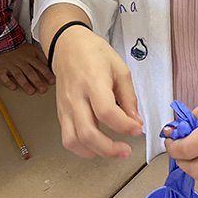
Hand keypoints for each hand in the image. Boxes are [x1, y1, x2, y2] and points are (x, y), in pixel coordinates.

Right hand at [0, 42, 54, 94]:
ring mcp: (11, 65)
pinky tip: (13, 87)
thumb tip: (50, 66)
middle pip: (30, 72)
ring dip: (25, 83)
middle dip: (37, 81)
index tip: (52, 81)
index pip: (40, 66)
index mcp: (30, 57)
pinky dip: (7, 82)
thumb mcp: (34, 50)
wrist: (4, 42)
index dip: (47, 74)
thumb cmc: (21, 49)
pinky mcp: (2, 68)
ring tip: (31, 91)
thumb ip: (42, 58)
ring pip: (18, 75)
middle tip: (42, 89)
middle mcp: (21, 62)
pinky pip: (3, 76)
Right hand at [53, 26, 142, 158]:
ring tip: (112, 151)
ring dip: (94, 152)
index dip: (124, 125)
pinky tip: (96, 146)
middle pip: (87, 132)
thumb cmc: (94, 53)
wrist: (68, 46)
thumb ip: (128, 96)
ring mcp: (65, 106)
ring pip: (73, 140)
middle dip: (109, 148)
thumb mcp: (120, 69)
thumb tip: (135, 121)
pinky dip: (82, 148)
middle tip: (126, 150)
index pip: (106, 112)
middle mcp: (75, 96)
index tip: (137, 129)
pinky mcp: (61, 113)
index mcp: (93, 81)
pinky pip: (68, 138)